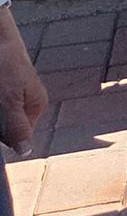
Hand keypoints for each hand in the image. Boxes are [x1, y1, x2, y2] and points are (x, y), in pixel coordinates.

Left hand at [0, 13, 44, 154]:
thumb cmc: (4, 63)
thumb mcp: (9, 100)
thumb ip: (17, 127)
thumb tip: (27, 151)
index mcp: (35, 106)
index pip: (17, 136)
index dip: (2, 134)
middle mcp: (26, 101)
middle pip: (6, 124)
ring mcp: (13, 92)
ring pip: (2, 114)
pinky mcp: (3, 85)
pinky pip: (1, 102)